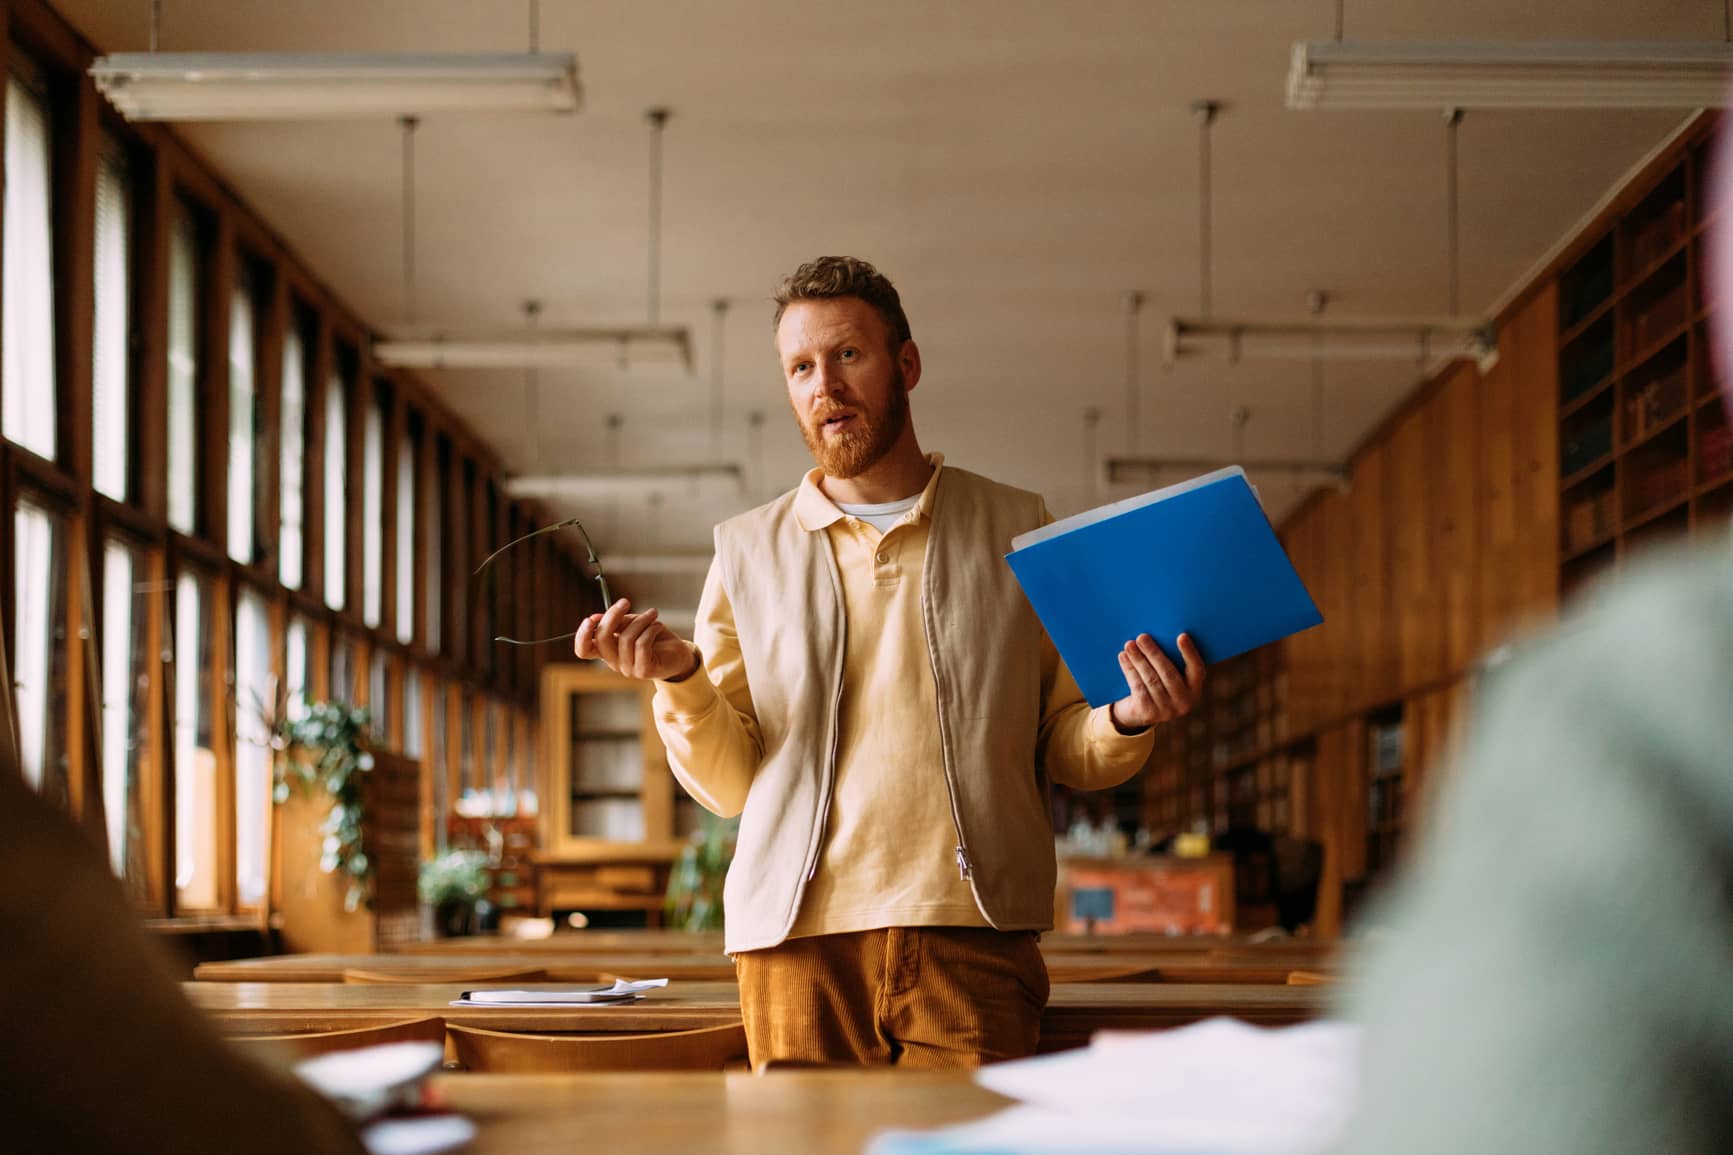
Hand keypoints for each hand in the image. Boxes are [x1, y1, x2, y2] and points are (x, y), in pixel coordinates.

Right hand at [574, 598, 699, 681]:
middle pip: (602, 640)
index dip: (582, 635)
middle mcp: (614, 662)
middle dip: (613, 616)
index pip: (583, 650)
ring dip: (641, 621)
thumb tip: (595, 617)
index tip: (590, 618)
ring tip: (653, 614)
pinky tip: (658, 625)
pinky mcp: (644, 671)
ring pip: (626, 639)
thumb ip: (616, 622)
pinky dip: (650, 630)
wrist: (678, 654)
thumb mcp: (633, 624)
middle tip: (625, 602)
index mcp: (607, 651)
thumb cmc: (654, 638)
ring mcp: (628, 669)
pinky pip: (642, 645)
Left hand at [1109, 633, 1205, 732]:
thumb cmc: (1157, 684)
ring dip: (1139, 659)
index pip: (1196, 668)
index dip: (1189, 653)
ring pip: (1151, 679)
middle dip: (1154, 653)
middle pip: (1168, 674)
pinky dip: (1129, 669)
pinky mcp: (1148, 713)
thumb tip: (1157, 633)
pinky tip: (1123, 657)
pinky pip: (1138, 687)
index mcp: (1194, 689)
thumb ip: (1170, 659)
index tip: (1181, 636)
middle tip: (1142, 637)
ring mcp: (1166, 710)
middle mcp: (1185, 702)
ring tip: (1129, 645)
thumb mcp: (1168, 675)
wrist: (1138, 712)